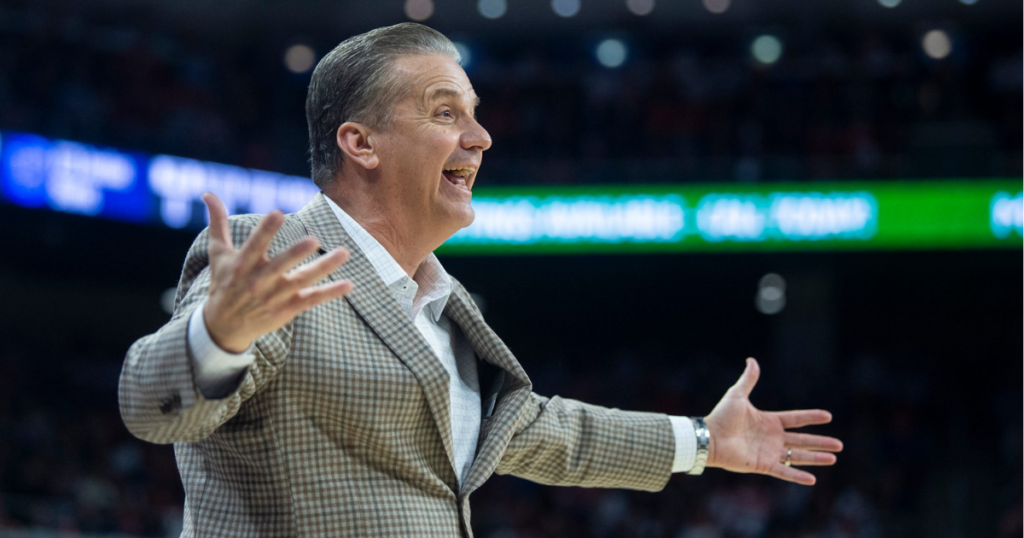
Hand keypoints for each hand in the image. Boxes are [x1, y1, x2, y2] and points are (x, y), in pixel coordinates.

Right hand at [200, 192, 353, 352]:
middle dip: (296, 253)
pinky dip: (330, 293)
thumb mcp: (218, 254)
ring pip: (303, 281)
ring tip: (344, 252)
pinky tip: (349, 284)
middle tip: (314, 240)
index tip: (278, 213)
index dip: (266, 230)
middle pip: (281, 266)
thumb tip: (208, 193)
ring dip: (324, 268)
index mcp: (242, 265)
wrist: (223, 327)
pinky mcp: (288, 309)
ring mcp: (275, 296)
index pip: (255, 245)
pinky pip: (312, 300)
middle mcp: (259, 281)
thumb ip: (218, 223)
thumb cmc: (223, 283)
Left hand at [703, 358, 842, 485]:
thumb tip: (752, 360)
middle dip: (821, 442)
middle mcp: (772, 438)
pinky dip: (797, 476)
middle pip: (802, 440)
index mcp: (769, 421)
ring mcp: (769, 452)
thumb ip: (749, 380)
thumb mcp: (737, 394)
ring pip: (798, 456)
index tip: (828, 416)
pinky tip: (812, 479)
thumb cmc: (721, 416)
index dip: (811, 417)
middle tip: (839, 445)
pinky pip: (783, 472)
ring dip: (815, 458)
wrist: (709, 437)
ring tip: (833, 459)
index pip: (796, 419)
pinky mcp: (762, 465)